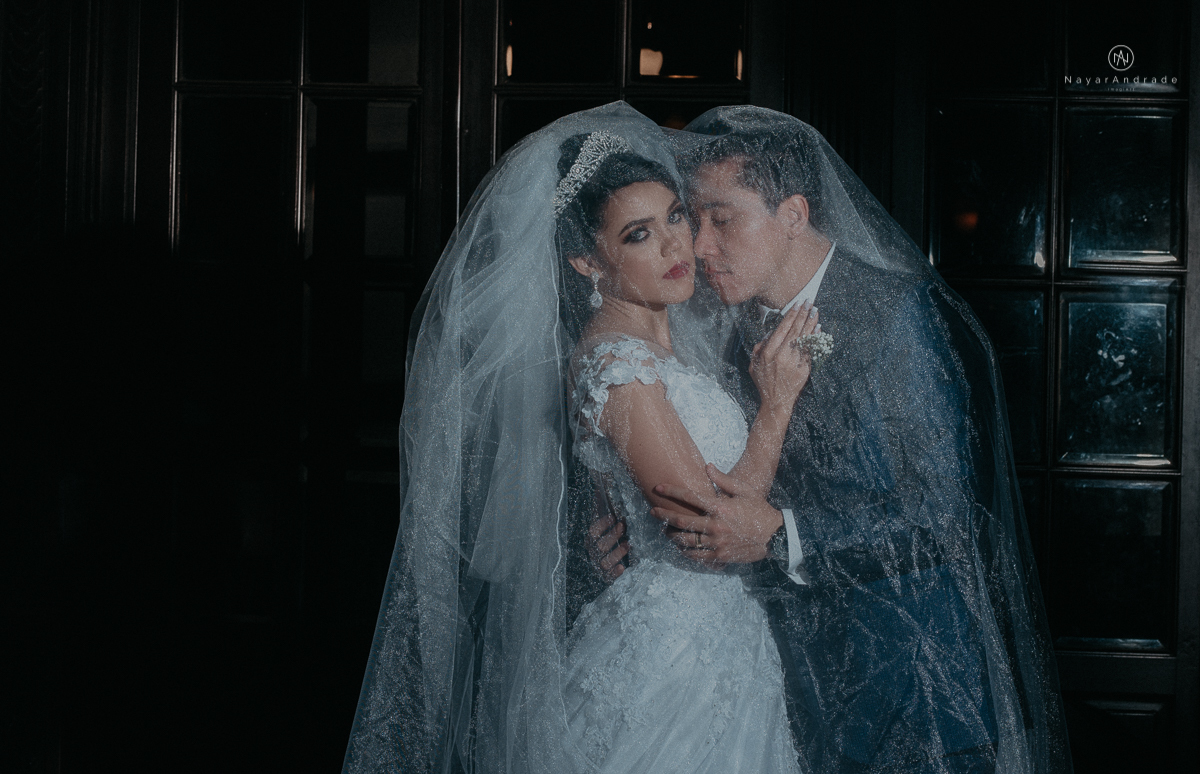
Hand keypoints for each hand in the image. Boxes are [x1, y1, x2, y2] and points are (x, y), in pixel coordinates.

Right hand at [587, 513, 627, 582]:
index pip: (593, 531)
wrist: (606, 565)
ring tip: (628, 544)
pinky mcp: (607, 576)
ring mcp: (599, 566)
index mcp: (591, 540)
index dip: (602, 524)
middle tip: (623, 526)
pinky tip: (622, 567)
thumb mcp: (605, 524)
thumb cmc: (608, 539)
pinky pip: (609, 577)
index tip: (613, 516)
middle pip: (600, 546)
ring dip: (616, 553)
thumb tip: (600, 489)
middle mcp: (593, 553)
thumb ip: (602, 508)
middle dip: (612, 535)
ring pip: (604, 562)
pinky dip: (615, 573)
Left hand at [650, 464, 782, 565]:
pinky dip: (685, 551)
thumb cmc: (759, 510)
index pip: (690, 497)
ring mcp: (716, 543)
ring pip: (685, 540)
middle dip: (664, 515)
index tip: (658, 488)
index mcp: (720, 507)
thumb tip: (707, 466)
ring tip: (664, 530)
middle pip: (681, 520)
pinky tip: (680, 546)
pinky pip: (696, 555)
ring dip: (671, 535)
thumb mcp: (744, 491)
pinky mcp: (719, 555)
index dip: (671, 491)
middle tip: (653, 511)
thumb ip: (724, 480)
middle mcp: (715, 525)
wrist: (775, 536)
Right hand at [750, 302, 819, 418]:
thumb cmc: (764, 382)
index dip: (791, 315)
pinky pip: (811, 350)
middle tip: (809, 302)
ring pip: (805, 338)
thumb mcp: (754, 364)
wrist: (776, 401)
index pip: (782, 328)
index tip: (797, 304)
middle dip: (803, 314)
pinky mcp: (804, 369)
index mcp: (768, 352)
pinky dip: (815, 338)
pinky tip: (818, 328)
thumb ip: (759, 347)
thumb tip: (770, 333)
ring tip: (816, 311)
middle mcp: (782, 355)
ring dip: (811, 323)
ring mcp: (794, 362)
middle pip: (795, 330)